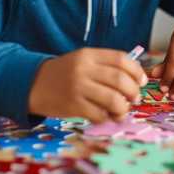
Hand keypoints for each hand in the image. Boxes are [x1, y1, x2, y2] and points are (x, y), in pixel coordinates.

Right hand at [28, 48, 147, 123]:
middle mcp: (84, 69)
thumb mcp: (83, 60)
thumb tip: (135, 79)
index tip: (141, 81)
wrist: (32, 83)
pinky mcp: (73, 105)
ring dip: (123, 108)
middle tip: (134, 98)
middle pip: (120, 80)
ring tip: (121, 111)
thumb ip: (105, 65)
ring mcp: (78, 87)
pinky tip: (105, 116)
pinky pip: (99, 114)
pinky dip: (107, 118)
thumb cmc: (65, 73)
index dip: (136, 71)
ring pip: (113, 99)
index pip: (121, 59)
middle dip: (133, 91)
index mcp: (89, 54)